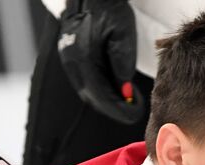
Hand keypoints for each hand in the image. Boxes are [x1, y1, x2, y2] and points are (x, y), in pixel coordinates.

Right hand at [57, 0, 145, 124]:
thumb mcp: (122, 34)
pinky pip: (86, 81)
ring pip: (88, 92)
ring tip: (128, 100)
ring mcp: (69, 60)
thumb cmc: (107, 8)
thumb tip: (125, 92)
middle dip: (114, 109)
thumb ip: (123, 64)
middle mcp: (72, 62)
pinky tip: (115, 87)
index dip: (119, 110)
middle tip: (134, 110)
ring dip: (108, 100)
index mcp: (83, 58)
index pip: (101, 96)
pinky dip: (101, 89)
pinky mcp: (71, 56)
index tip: (135, 114)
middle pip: (93, 98)